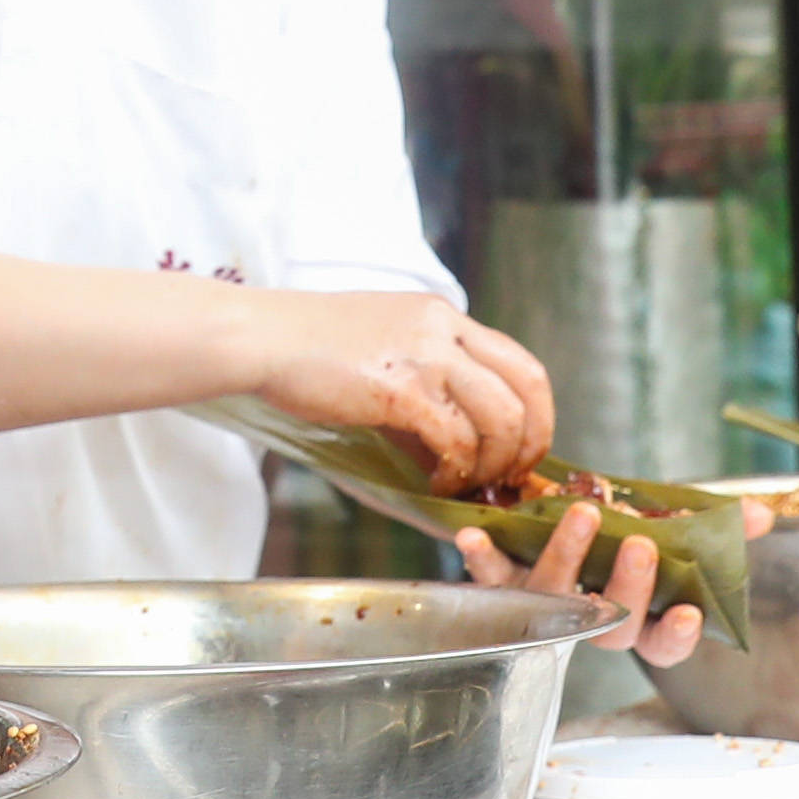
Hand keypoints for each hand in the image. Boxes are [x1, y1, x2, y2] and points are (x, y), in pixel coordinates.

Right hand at [249, 292, 556, 495]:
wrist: (262, 338)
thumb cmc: (310, 349)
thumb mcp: (383, 348)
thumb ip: (424, 386)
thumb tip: (453, 447)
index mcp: (443, 315)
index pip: (520, 361)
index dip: (536, 413)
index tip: (521, 449)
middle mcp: (443, 328)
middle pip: (527, 386)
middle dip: (530, 441)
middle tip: (509, 476)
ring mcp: (425, 356)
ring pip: (501, 416)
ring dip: (493, 462)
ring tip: (467, 483)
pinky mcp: (401, 389)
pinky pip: (455, 439)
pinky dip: (455, 471)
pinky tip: (436, 483)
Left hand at [456, 493, 720, 662]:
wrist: (545, 523)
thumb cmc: (614, 536)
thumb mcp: (669, 529)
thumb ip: (714, 526)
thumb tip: (763, 514)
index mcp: (638, 616)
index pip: (662, 644)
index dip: (675, 636)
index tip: (688, 614)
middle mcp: (589, 618)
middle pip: (610, 622)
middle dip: (628, 585)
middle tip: (640, 544)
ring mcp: (545, 605)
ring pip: (555, 597)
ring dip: (567, 557)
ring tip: (582, 514)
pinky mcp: (502, 584)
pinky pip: (491, 577)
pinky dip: (482, 557)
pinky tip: (473, 536)